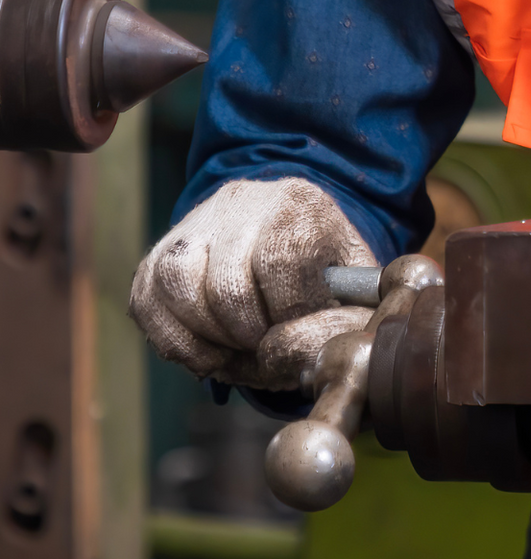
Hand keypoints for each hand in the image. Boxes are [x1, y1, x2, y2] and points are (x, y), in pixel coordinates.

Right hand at [129, 178, 376, 390]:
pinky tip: (210, 356)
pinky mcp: (157, 255)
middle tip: (268, 351)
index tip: (299, 337)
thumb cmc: (322, 265)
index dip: (289, 315)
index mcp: (297, 202)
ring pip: (180, 287)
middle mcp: (240, 203)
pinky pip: (148, 304)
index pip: (281, 261)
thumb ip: (344, 316)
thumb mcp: (352, 279)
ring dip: (209, 339)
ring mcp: (192, 226)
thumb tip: (303, 354)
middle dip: (249, 337)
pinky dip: (177, 343)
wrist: (283, 231)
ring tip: (239, 353)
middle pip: (228, 286)